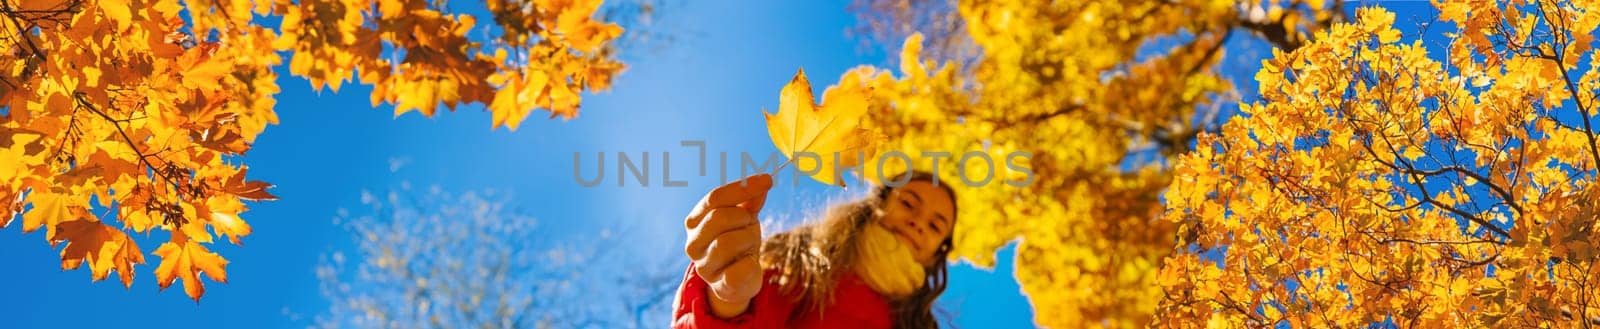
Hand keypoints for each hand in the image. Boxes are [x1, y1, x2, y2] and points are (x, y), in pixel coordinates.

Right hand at [684, 174, 772, 317]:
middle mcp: (693, 243)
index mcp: (694, 222)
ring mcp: (704, 266)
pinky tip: (749, 262)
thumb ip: (750, 199)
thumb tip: (763, 181)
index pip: (714, 198)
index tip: (767, 180)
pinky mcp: (720, 286)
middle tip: (749, 224)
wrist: (739, 280)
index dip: (741, 187)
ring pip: (728, 242)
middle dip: (743, 217)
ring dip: (748, 239)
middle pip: (719, 217)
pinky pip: (740, 269)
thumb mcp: (743, 217)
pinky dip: (751, 263)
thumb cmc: (738, 242)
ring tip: (748, 245)